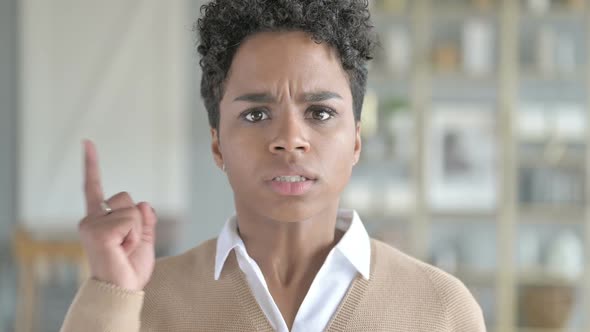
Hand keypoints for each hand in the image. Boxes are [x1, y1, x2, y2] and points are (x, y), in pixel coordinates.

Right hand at [78, 140, 156, 290]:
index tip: (87, 143)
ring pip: (132, 210)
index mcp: (99, 219)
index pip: (94, 187)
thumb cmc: (128, 268)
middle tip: (127, 244)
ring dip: (137, 230)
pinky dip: (135, 236)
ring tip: (124, 248)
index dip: (91, 164)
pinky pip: (132, 221)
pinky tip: (122, 249)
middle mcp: (91, 219)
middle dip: (136, 219)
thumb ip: (144, 220)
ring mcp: (92, 224)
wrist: (121, 289)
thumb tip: (143, 204)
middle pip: (126, 197)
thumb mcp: (144, 240)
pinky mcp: (98, 231)